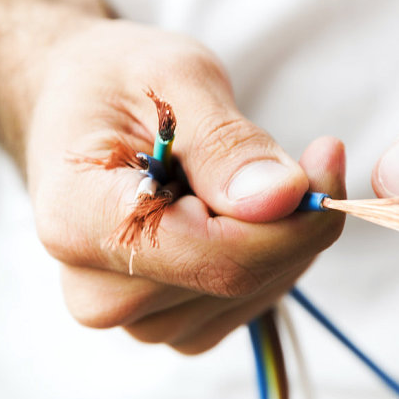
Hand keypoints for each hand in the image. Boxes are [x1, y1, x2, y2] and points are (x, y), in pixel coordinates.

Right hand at [27, 20, 345, 353]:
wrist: (72, 103)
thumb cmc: (116, 80)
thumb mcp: (174, 77)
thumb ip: (226, 142)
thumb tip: (282, 198)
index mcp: (78, 221)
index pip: (216, 257)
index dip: (292, 219)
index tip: (326, 156)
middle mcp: (94, 288)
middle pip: (237, 278)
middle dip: (292, 218)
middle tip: (304, 154)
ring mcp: (127, 315)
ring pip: (250, 295)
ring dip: (281, 236)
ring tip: (241, 173)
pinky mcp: (160, 322)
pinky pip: (242, 305)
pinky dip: (266, 258)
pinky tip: (238, 210)